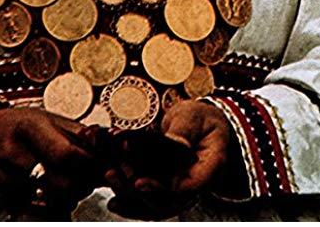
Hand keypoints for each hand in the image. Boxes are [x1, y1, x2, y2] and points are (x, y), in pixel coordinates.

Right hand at [0, 107, 96, 212]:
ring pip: (54, 204)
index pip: (66, 154)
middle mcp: (14, 154)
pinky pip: (41, 215)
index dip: (88, 163)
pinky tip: (55, 193)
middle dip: (83, 184)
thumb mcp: (50, 119)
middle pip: (63, 185)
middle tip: (86, 176)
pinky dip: (56, 208)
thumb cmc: (24, 125)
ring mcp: (6, 181)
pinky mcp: (4, 201)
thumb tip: (113, 149)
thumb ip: (81, 134)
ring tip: (69, 181)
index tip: (96, 162)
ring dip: (71, 198)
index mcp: (30, 127)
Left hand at [105, 100, 230, 218]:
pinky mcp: (164, 183)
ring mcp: (179, 186)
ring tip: (109, 175)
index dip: (164, 187)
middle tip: (115, 173)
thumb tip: (174, 143)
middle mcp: (195, 182)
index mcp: (210, 165)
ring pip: (156, 202)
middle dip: (138, 191)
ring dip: (130, 193)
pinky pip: (149, 196)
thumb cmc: (200, 118)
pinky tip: (112, 194)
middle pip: (169, 200)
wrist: (200, 124)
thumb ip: (184, 130)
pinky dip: (130, 196)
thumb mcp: (193, 117)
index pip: (190, 184)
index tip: (139, 183)